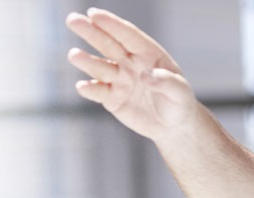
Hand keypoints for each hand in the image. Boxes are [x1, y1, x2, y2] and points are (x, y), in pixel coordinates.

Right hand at [65, 8, 195, 140]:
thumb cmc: (179, 103)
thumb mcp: (180, 93)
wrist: (172, 126)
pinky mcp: (112, 98)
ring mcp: (119, 80)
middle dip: (91, 32)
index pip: (128, 35)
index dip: (112, 24)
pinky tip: (82, 86)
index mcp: (147, 53)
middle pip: (108, 45)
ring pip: (100, 67)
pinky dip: (90, 89)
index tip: (94, 15)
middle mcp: (129, 63)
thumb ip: (167, 82)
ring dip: (87, 61)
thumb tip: (147, 76)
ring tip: (74, 55)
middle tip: (73, 20)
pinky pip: (99, 92)